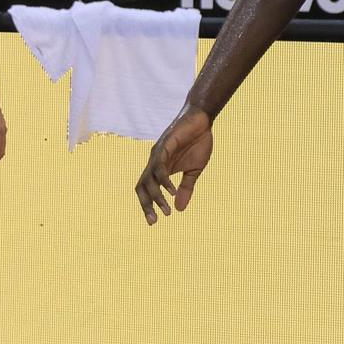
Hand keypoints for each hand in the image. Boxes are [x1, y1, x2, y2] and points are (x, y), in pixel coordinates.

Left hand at [136, 107, 211, 224]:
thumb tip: (179, 209)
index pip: (147, 190)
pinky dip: (164, 180)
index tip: (153, 222)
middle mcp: (154, 163)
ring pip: (149, 179)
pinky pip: (159, 166)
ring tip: (166, 210)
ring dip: (157, 196)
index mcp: (160, 169)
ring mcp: (158, 154)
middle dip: (146, 205)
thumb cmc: (196, 143)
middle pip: (142, 187)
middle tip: (154, 221)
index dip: (148, 205)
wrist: (202, 121)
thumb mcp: (193, 170)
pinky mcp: (165, 145)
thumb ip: (186, 188)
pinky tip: (172, 191)